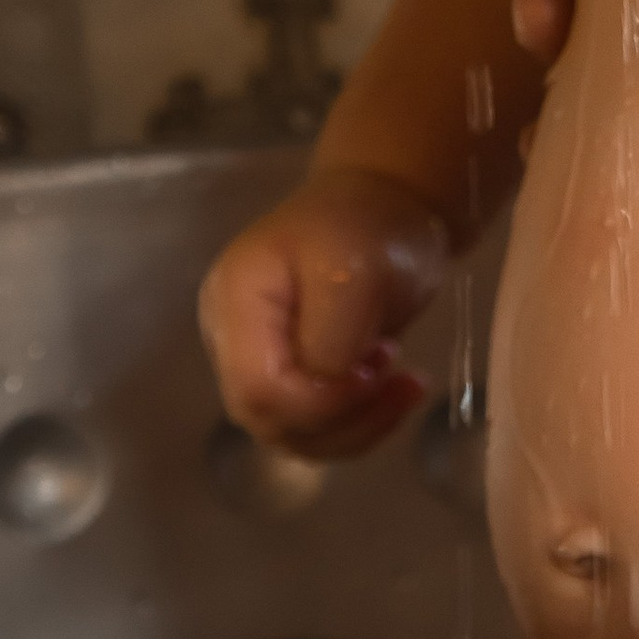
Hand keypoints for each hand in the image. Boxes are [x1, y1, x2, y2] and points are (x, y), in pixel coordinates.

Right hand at [197, 167, 448, 460]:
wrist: (384, 205)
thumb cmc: (367, 224)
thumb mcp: (355, 268)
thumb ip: (332, 337)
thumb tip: (325, 392)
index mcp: (237, 303)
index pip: (257, 387)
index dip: (318, 403)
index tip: (376, 372)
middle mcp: (235, 339)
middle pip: (269, 418)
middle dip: (341, 416)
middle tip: (395, 375)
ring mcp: (260, 359)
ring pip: (293, 433)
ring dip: (357, 425)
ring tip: (403, 379)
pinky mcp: (291, 375)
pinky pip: (314, 427)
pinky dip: (359, 423)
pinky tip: (393, 391)